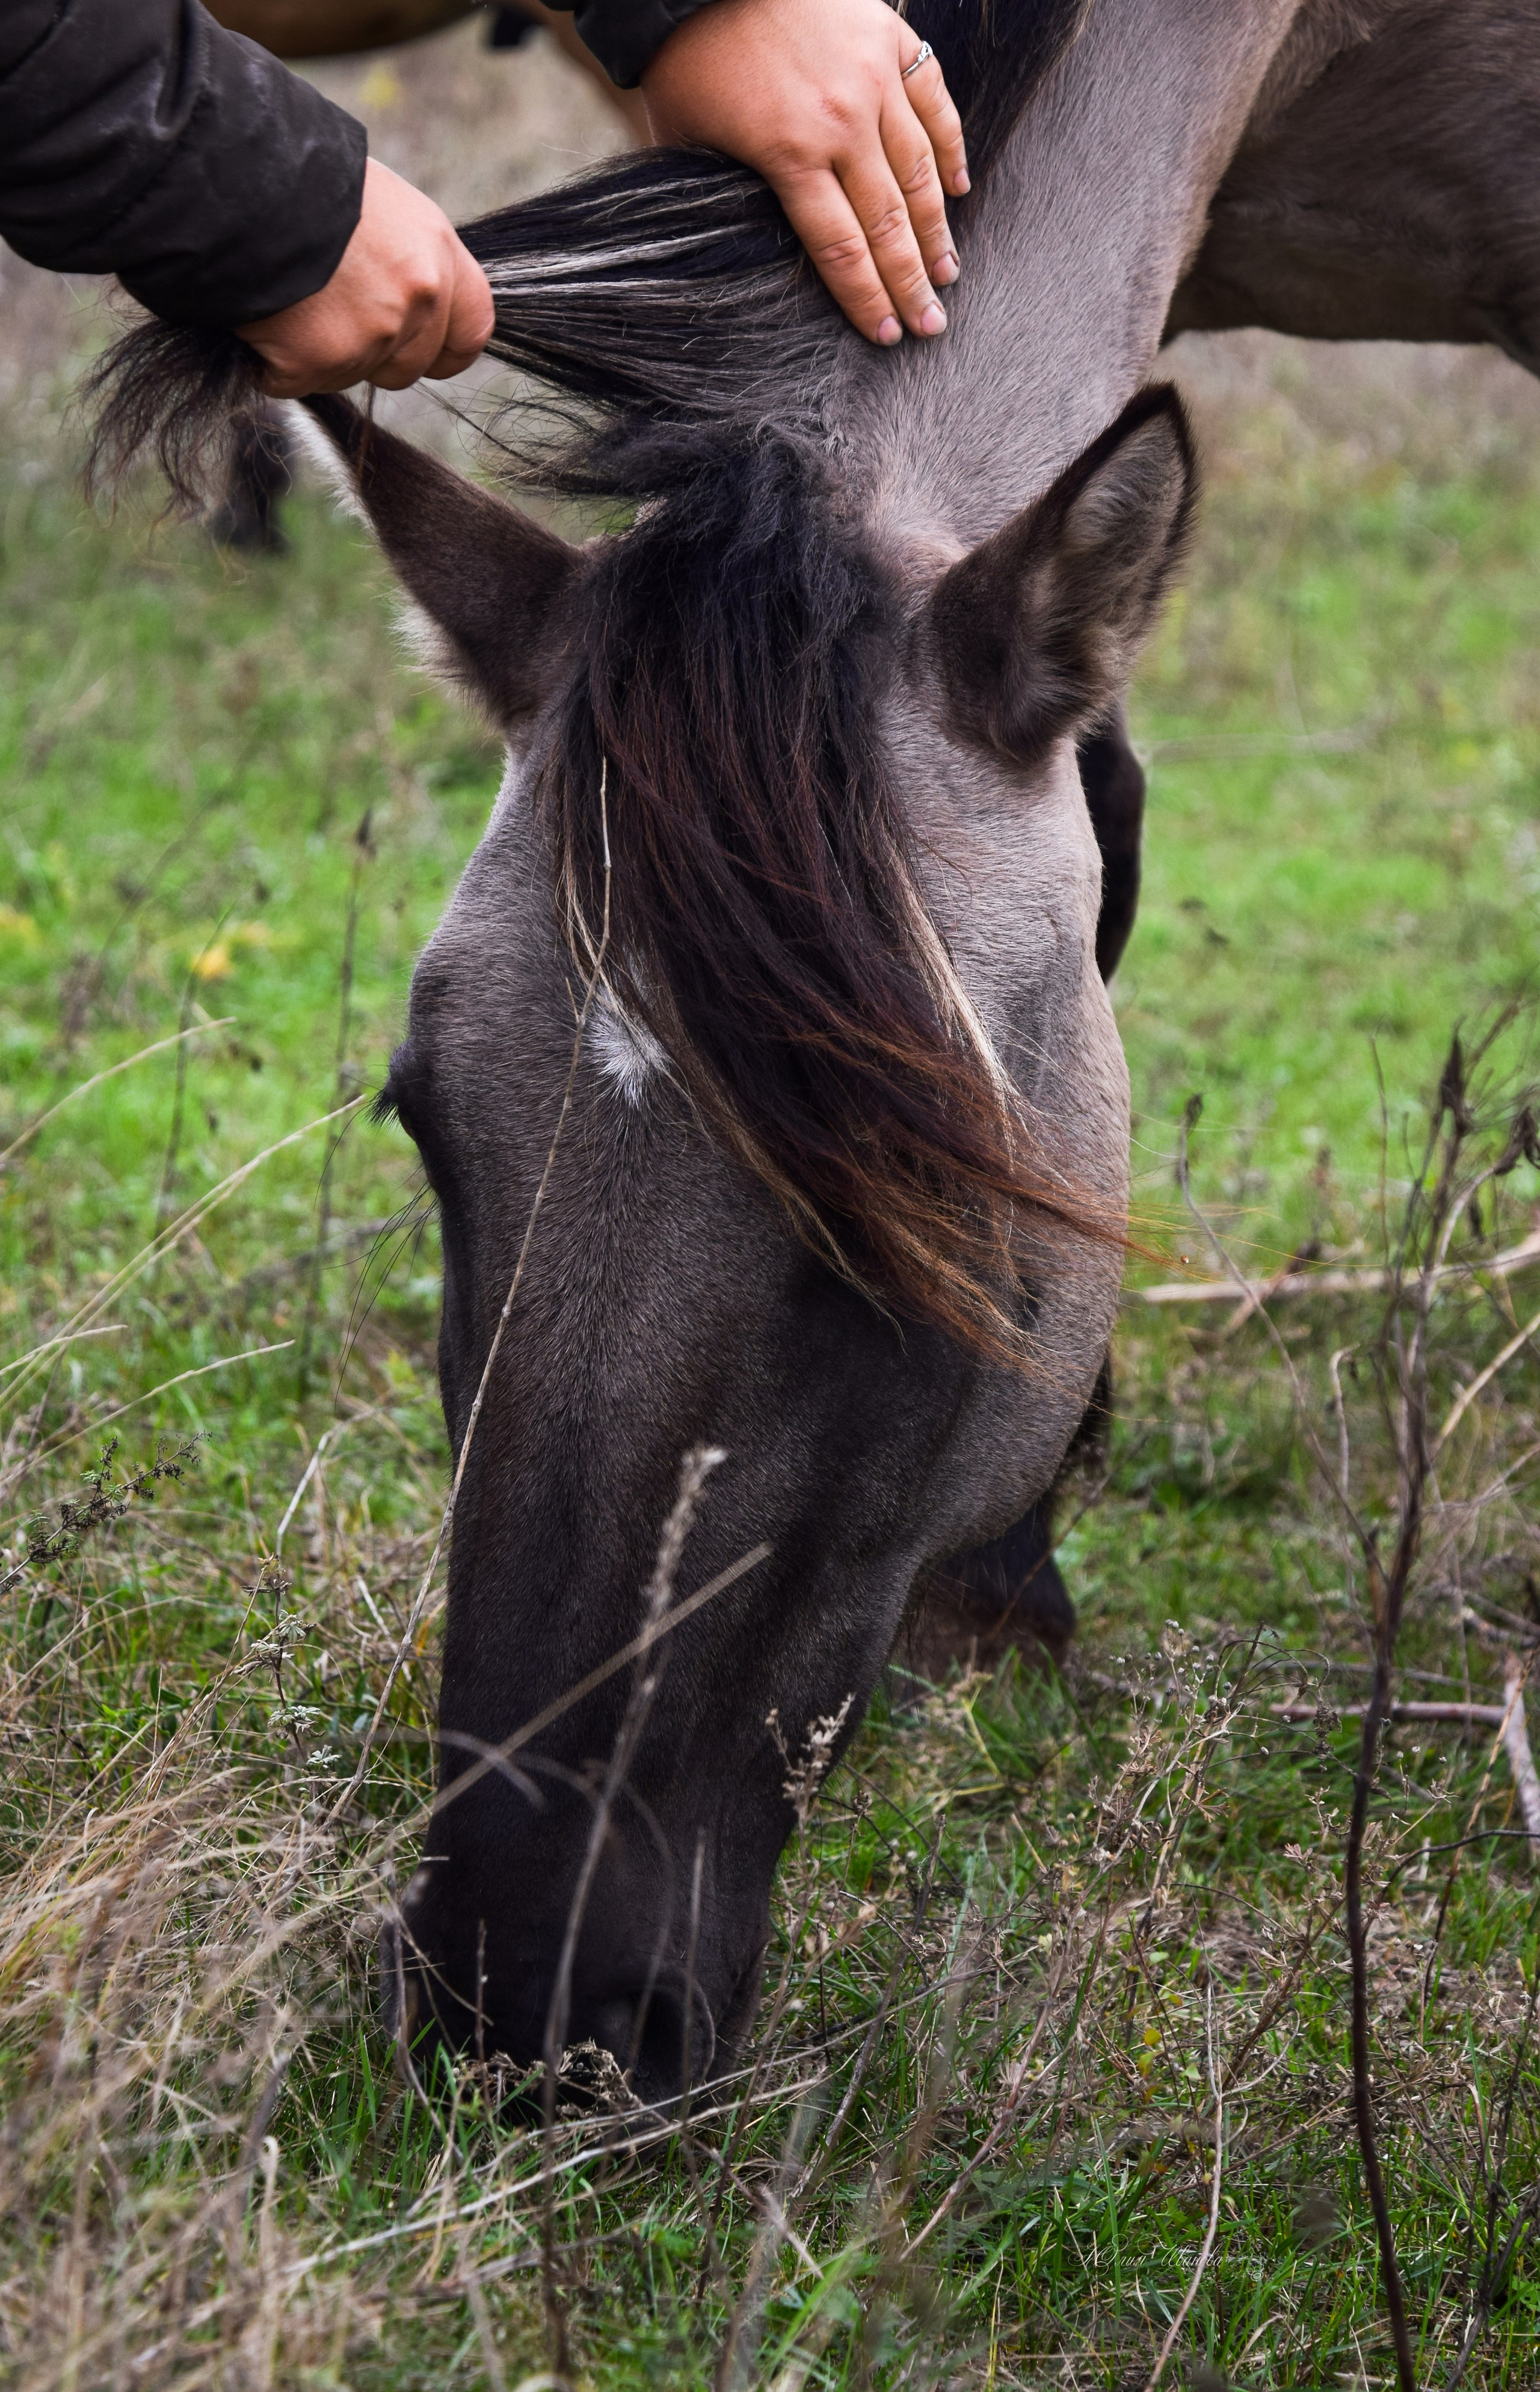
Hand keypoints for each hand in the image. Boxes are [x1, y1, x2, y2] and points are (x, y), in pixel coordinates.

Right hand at [237, 158, 494, 396]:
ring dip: (317, 353)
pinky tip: (260, 314)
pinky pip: (296, 381)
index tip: (431, 356)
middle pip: (407, 366)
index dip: (448, 350)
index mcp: (437, 253)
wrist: (240, 175)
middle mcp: (416, 298)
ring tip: (288, 295)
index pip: (472, 329)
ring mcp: (370, 334)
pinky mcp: (318, 359)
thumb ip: (406, 260)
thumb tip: (408, 302)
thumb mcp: (380, 207)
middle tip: (325, 308)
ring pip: (349, 375)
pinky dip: (272, 360)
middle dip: (371, 354)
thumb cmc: (304, 177)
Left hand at [641, 0, 967, 345]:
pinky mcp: (887, 36)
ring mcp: (871, 76)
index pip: (840, 248)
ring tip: (948, 271)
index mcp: (787, 154)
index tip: (889, 335)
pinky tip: (958, 188)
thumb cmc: (689, 55)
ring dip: (937, 229)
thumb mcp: (688, 140)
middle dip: (912, 281)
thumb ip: (722, 195)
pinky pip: (933, 100)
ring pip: (919, 169)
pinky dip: (950, 147)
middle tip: (933, 323)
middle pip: (888, 222)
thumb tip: (747, 247)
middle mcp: (839, 122)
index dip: (868, 299)